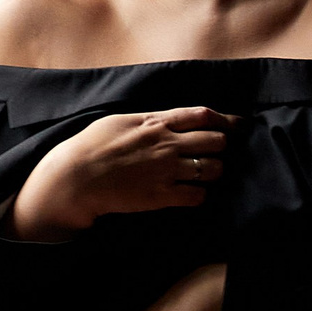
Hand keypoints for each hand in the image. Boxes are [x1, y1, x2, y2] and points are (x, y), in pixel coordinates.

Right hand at [7, 107, 234, 239]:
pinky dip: (200, 194)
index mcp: (157, 122)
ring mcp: (167, 170)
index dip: (225, 120)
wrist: (76, 177)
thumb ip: (148, 119)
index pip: (203, 115)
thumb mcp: (120, 121)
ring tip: (206, 173)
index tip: (235, 125)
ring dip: (214, 171)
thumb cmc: (91, 146)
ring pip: (213, 169)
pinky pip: (197, 195)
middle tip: (216, 152)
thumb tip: (165, 118)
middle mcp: (168, 144)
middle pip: (215, 141)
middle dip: (221, 146)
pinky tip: (192, 193)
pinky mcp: (162, 195)